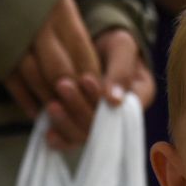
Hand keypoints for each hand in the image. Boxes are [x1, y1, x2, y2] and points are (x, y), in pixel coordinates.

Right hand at [4, 0, 127, 147]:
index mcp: (57, 8)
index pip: (81, 49)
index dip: (93, 72)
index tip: (103, 89)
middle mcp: (37, 28)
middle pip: (61, 69)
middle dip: (75, 91)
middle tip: (87, 108)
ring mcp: (14, 41)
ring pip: (37, 78)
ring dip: (52, 98)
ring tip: (66, 114)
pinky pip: (12, 80)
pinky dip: (25, 99)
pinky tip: (37, 112)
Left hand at [40, 28, 154, 150]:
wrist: (94, 47)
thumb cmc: (112, 44)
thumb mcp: (122, 46)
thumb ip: (121, 69)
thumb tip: (114, 100)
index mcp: (137, 98)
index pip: (123, 111)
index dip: (103, 100)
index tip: (85, 78)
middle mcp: (120, 117)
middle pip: (101, 126)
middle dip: (80, 108)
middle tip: (62, 85)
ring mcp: (98, 124)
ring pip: (85, 136)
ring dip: (67, 123)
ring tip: (52, 105)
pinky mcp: (79, 126)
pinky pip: (71, 140)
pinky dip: (59, 139)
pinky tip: (48, 133)